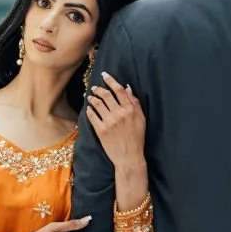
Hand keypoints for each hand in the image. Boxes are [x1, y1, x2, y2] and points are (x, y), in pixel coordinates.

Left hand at [86, 73, 148, 210]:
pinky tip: (89, 109)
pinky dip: (90, 110)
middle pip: (107, 95)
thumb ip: (134, 103)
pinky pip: (92, 116)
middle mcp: (120, 114)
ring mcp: (109, 122)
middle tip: (95, 87)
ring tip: (90, 97)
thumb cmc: (137, 138)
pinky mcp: (101, 130)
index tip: (105, 75)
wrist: (129, 157)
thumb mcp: (141, 119)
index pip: (119, 90)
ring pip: (98, 104)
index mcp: (130, 110)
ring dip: (93, 98)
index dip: (111, 80)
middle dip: (99, 88)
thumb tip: (127, 88)